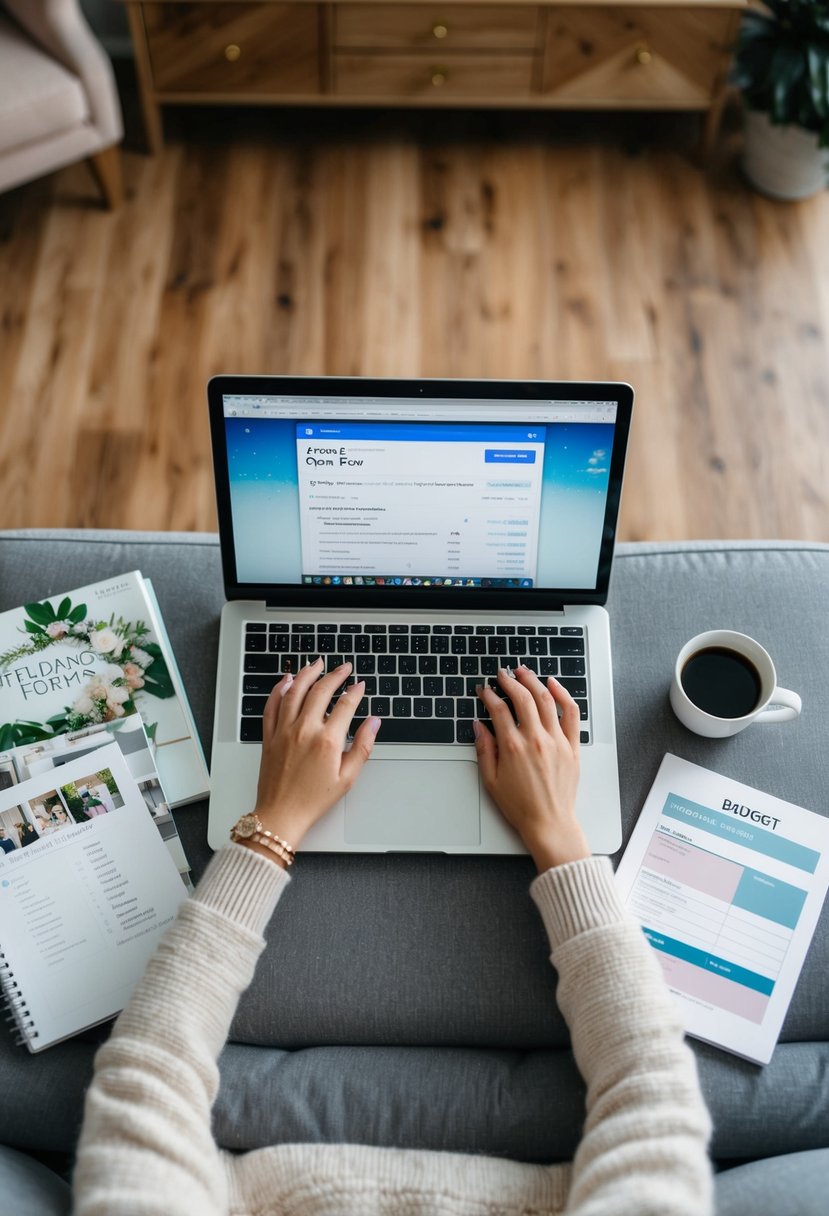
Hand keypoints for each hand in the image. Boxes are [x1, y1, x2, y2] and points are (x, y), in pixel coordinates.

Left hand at [251, 659, 380, 853]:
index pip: (345, 705)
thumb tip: (373, 723)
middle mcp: (304, 730)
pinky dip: (278, 689)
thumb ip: (362, 746)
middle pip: (320, 691)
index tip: (360, 685)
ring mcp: (284, 731)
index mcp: (326, 741)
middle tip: (343, 668)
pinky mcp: (269, 736)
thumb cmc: (313, 800)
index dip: (355, 692)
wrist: (281, 815)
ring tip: (317, 663)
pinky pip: (272, 705)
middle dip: (334, 675)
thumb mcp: (347, 778)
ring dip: (306, 673)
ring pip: (294, 691)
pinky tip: (286, 680)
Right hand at [474, 666, 588, 871]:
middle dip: (510, 681)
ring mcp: (556, 741)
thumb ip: (484, 750)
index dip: (488, 695)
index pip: (498, 710)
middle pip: (522, 698)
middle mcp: (535, 740)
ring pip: (546, 699)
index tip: (484, 690)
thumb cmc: (520, 806)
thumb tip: (478, 726)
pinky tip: (553, 684)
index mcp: (513, 748)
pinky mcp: (572, 746)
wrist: (549, 823)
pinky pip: (571, 713)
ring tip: (524, 672)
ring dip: (533, 681)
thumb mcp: (491, 781)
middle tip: (503, 674)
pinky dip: (563, 694)